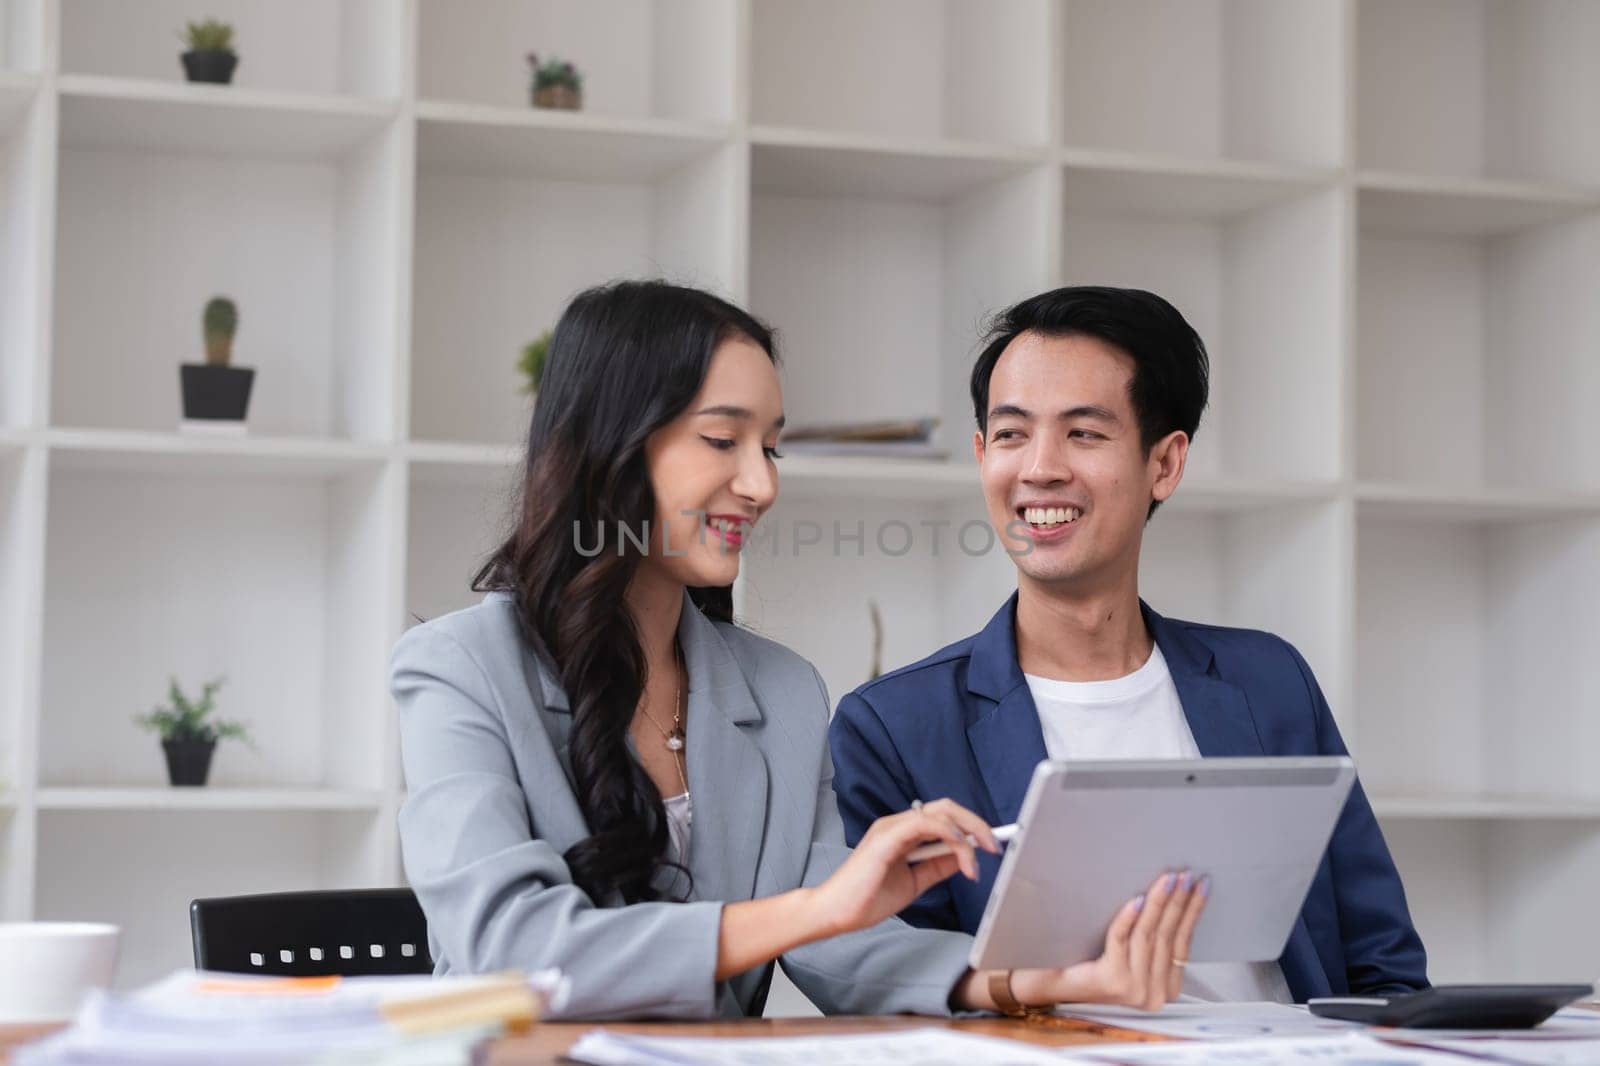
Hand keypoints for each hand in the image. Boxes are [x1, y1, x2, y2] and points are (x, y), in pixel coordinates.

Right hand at [810, 798, 998, 937]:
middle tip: (996, 846)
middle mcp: (898, 823)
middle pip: (947, 808)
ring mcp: (891, 828)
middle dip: (977, 824)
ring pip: (940, 813)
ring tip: (978, 860)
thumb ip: (938, 866)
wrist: (837, 912)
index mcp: (904, 832)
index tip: (994, 843)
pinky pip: (923, 823)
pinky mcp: (885, 837)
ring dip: (967, 833)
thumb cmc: (868, 898)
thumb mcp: (915, 882)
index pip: (944, 818)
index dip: (972, 826)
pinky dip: (947, 832)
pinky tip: (960, 847)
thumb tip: (965, 857)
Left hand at [1014, 869, 1207, 1010]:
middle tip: (1187, 875)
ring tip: (1168, 879)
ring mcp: (1134, 990)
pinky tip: (1138, 898)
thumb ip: (1150, 938)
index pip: (1183, 943)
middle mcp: (1153, 994)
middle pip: (1168, 935)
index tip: (1201, 885)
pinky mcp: (1111, 981)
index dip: (1193, 911)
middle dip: (1181, 901)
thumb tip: (1173, 895)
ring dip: (1160, 902)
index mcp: (1164, 988)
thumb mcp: (1130, 953)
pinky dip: (1130, 916)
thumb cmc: (1086, 962)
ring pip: (1149, 935)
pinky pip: (1123, 939)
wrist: (1047, 981)